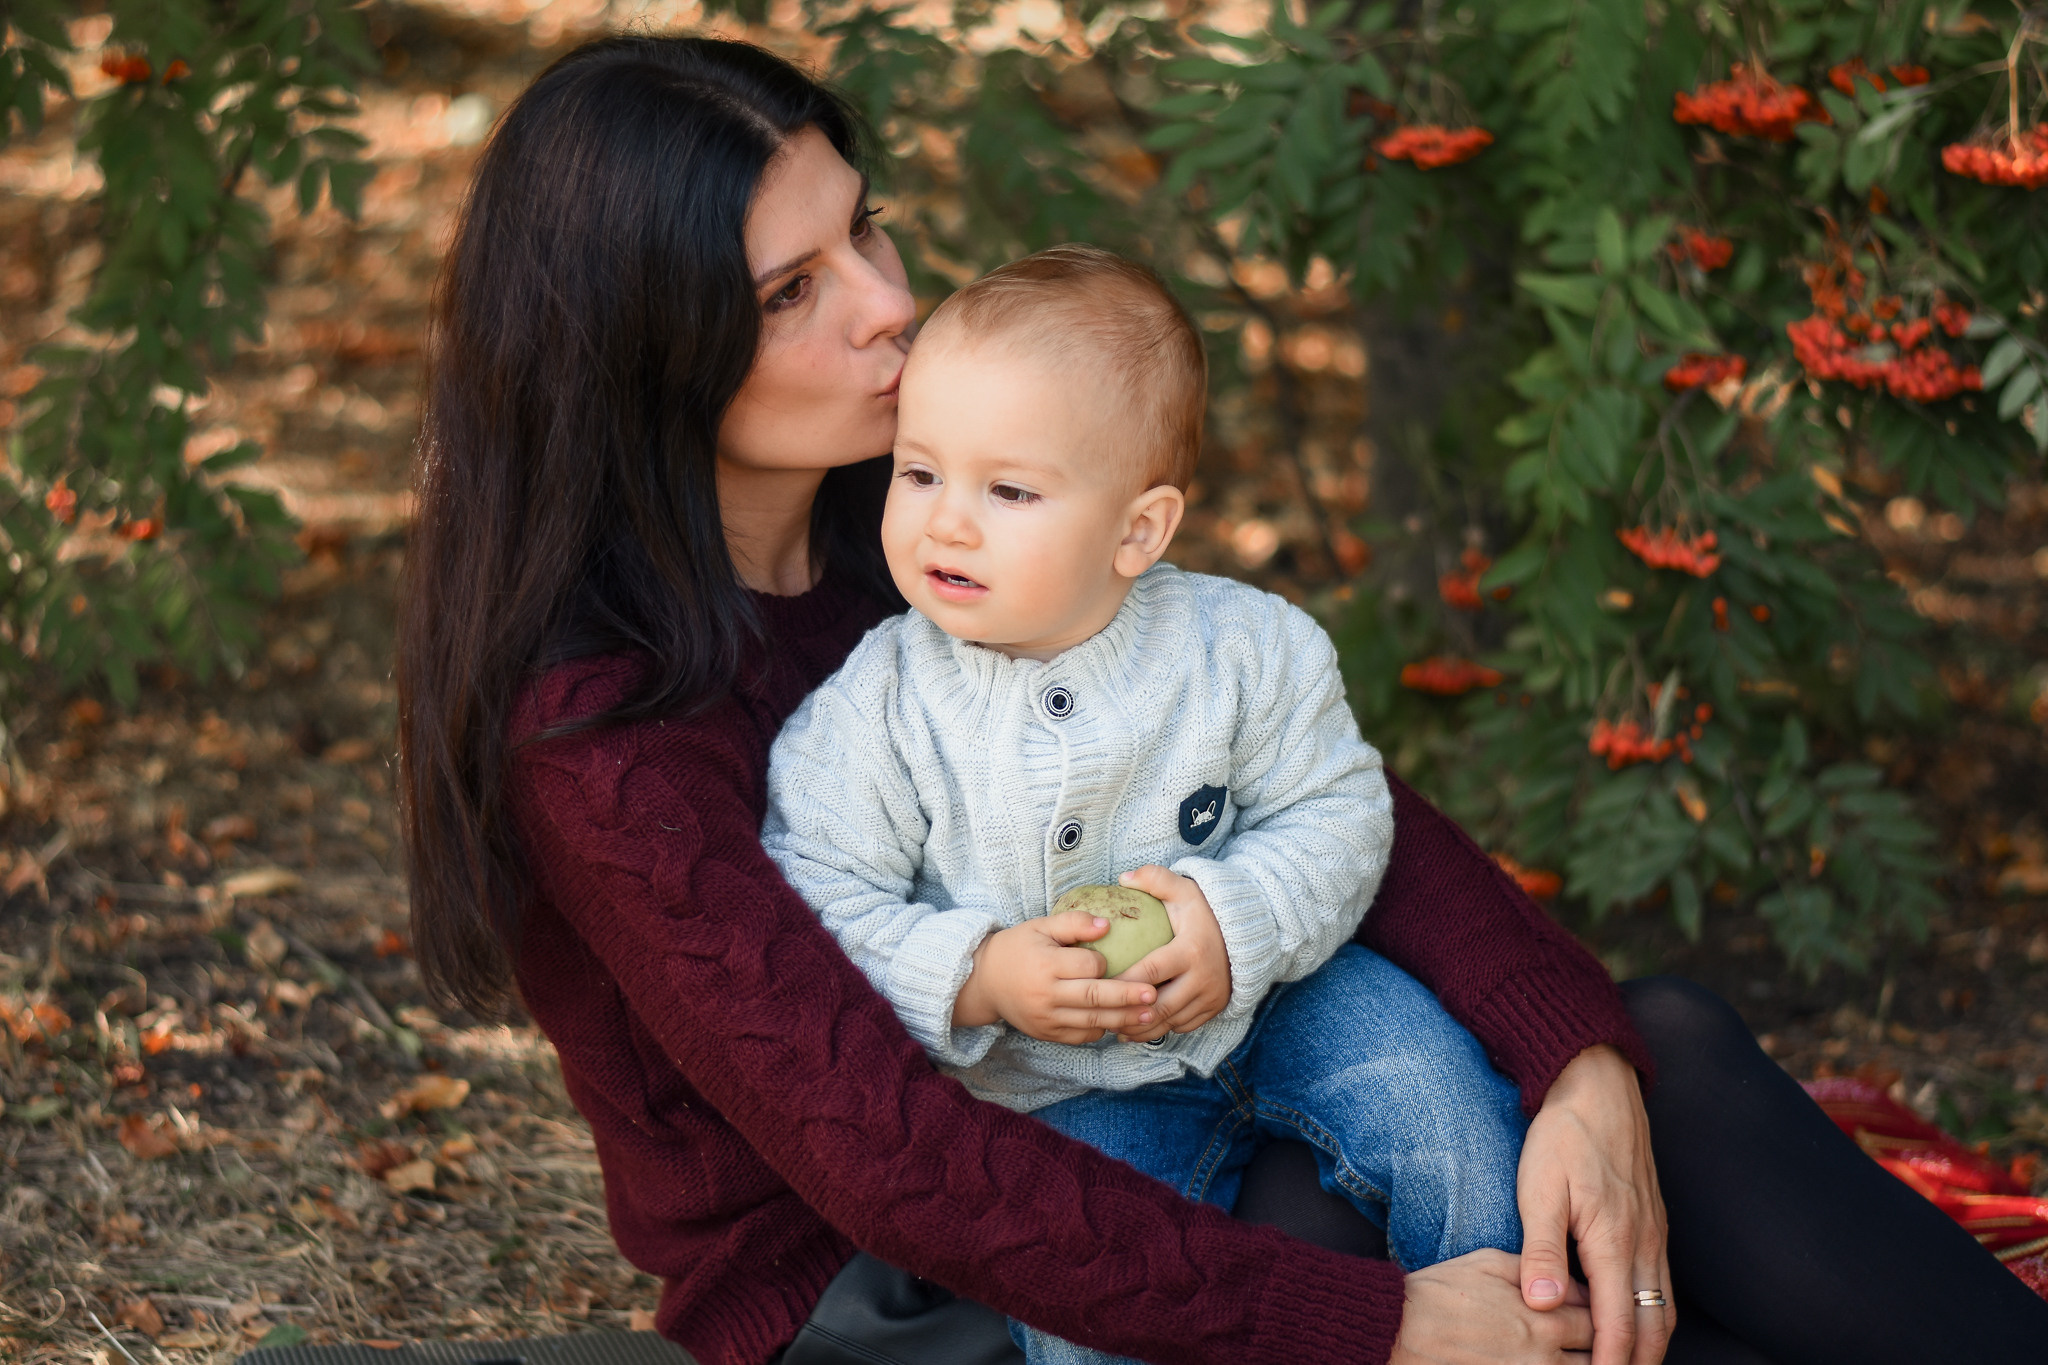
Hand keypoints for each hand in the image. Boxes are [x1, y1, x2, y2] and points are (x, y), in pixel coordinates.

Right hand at [952, 912, 1158, 1043]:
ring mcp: (1046, 1018)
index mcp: (1044, 964)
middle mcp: (1045, 994)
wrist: (984, 982)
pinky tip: (1120, 1023)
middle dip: (1127, 997)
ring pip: (1092, 1021)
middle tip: (1153, 994)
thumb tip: (1107, 925)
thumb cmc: (1017, 948)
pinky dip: (1102, 1030)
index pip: (1085, 966)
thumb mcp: (1040, 926)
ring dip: (1123, 1018)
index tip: (1109, 959)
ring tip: (1149, 1015)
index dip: (1103, 962)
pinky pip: (1081, 1036)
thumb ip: (1074, 923)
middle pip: (1094, 997)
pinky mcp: (1047, 1034)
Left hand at [1110, 866, 1231, 1041]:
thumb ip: (1156, 879)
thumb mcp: (1185, 891)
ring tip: (1114, 1027)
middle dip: (1128, 1015)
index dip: (1122, 983)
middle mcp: (1203, 978)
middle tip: (1101, 1014)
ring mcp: (1211, 997)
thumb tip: (1123, 878)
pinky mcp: (1215, 1008)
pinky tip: (1137, 1029)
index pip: (1150, 972)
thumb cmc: (1207, 913)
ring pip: (1170, 1022)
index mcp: (1191, 951)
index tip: (1099, 986)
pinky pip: (1183, 1027)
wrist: (1249, 934)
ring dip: (1140, 1028)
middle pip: (1159, 1006)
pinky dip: (1159, 1030)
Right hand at [1390, 1249, 1593, 1364]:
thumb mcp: (1488, 1263)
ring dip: (1584, 1361)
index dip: (1599, 1312)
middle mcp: (1544, 1355)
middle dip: (1598, 1344)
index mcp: (1543, 1317)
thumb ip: (1534, 1270)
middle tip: (1588, 1336)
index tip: (1592, 1308)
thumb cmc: (1440, 1293)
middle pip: (1597, 1355)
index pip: (1597, 1318)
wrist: (1397, 1331)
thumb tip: (1567, 1281)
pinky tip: (1549, 1361)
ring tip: (1576, 1351)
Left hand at [1517, 1045, 1673, 1364]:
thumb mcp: (1538, 1189)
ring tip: (1625, 1364)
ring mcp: (1654, 1233)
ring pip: (1664, 1309)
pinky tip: (1633, 1321)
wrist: (1598, 1085)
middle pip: (1653, 1328)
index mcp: (1613, 1242)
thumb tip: (1543, 1306)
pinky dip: (1654, 1315)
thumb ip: (1541, 1250)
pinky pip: (1662, 1284)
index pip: (1619, 1326)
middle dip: (1637, 1363)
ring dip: (1650, 1344)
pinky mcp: (1654, 1222)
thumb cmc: (1562, 1136)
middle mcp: (1644, 1244)